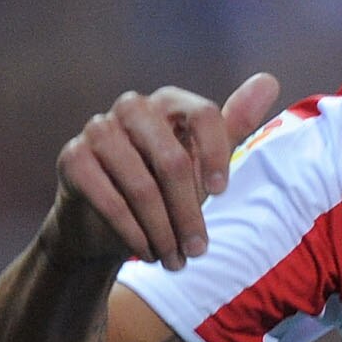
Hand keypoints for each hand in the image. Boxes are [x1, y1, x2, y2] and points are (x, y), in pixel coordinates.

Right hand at [48, 74, 281, 270]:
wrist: (104, 222)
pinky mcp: (72, 158)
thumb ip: (234, 124)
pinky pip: (110, 200)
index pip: (203, 115)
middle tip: (198, 251)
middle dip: (189, 214)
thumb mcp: (203, 160)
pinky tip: (146, 253)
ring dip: (163, 233)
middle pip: (173, 160)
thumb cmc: (163, 187)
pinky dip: (133, 233)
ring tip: (175, 260)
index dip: (217, 156)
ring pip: (142, 187)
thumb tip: (269, 80)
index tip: (221, 193)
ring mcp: (98, 129)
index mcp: (168, 101)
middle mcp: (132, 108)